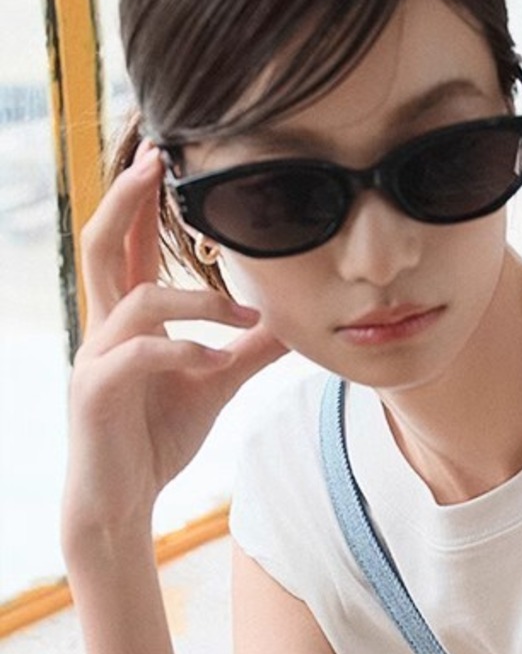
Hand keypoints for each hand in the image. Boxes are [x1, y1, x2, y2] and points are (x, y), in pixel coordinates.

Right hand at [62, 138, 289, 544]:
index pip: (131, 244)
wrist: (121, 501)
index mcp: (129, 319)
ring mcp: (97, 358)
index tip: (163, 152)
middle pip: (102, 244)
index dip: (142, 198)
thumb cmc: (155, 438)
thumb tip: (291, 318)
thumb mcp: (215, 383)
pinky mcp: (97, 392)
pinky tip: (214, 366)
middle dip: (126, 198)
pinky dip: (182, 354)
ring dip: (196, 302)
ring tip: (242, 317)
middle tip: (156, 159)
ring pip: (136, 301)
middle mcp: (106, 328)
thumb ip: (248, 348)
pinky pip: (138, 356)